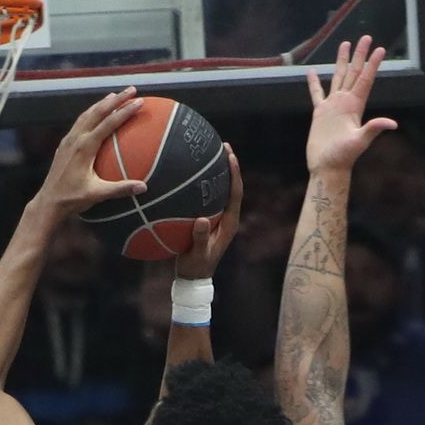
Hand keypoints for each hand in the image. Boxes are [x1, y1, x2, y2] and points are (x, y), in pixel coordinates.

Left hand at [32, 88, 149, 216]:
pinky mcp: (64, 145)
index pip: (108, 123)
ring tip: (115, 95)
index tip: (140, 102)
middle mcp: (76, 139)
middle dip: (116, 99)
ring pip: (87, 114)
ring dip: (102, 103)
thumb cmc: (72, 199)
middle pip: (98, 112)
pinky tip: (96, 114)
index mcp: (85, 147)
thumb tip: (144, 187)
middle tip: (131, 90)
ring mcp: (68, 140)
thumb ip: (120, 189)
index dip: (125, 111)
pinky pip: (79, 123)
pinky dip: (90, 113)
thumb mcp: (97, 194)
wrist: (48, 202)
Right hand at [174, 144, 242, 279]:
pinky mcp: (208, 220)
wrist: (193, 278)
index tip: (231, 155)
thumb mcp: (197, 255)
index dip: (235, 173)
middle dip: (229, 166)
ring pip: (220, 190)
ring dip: (217, 173)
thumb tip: (201, 220)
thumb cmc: (195, 268)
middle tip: (222, 145)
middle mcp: (227, 217)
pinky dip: (201, 185)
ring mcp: (218, 218)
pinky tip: (188, 176)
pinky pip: (207, 197)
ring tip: (209, 154)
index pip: (236, 193)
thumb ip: (200, 238)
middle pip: (231, 186)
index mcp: (230, 223)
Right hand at [303, 36, 397, 173]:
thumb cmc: (343, 157)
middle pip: (354, 73)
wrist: (327, 166)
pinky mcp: (320, 113)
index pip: (366, 79)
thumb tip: (392, 123)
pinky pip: (317, 94)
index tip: (379, 49)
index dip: (373, 64)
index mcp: (355, 106)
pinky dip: (314, 83)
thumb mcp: (360, 141)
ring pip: (338, 77)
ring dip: (342, 62)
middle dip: (360, 55)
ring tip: (344, 45)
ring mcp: (333, 106)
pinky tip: (311, 73)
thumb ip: (373, 129)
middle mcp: (346, 102)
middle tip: (366, 37)